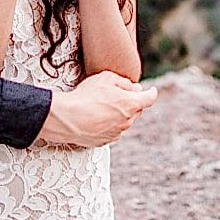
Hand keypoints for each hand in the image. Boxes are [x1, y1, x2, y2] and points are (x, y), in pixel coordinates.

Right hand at [36, 71, 156, 146]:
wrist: (67, 118)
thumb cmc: (86, 96)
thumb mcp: (106, 78)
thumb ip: (124, 82)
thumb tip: (133, 89)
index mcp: (131, 104)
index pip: (149, 98)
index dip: (151, 92)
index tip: (151, 91)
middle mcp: (127, 121)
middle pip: (136, 111)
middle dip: (131, 103)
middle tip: (118, 95)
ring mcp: (116, 133)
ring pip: (124, 122)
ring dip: (119, 114)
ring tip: (100, 106)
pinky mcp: (104, 142)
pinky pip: (112, 131)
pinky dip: (108, 124)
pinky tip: (95, 117)